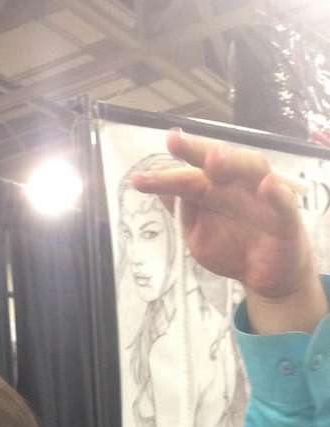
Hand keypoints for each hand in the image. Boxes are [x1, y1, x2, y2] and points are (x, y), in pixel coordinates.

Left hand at [132, 129, 326, 331]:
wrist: (263, 276)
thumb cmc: (231, 246)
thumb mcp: (198, 232)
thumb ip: (182, 210)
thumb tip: (157, 186)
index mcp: (216, 187)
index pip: (192, 172)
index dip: (172, 165)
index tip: (147, 163)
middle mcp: (239, 184)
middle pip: (220, 162)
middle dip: (197, 150)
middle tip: (175, 142)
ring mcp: (264, 197)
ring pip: (252, 170)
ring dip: (233, 162)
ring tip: (212, 159)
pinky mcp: (287, 220)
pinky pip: (285, 204)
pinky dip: (277, 195)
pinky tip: (266, 186)